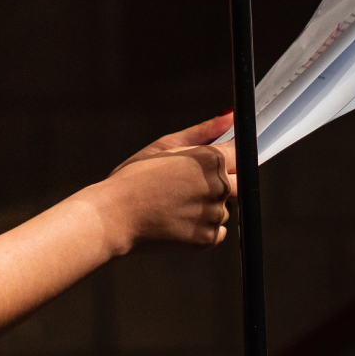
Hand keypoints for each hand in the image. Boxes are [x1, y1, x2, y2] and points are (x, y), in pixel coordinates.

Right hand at [98, 113, 237, 253]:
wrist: (114, 216)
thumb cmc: (135, 177)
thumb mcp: (166, 145)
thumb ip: (204, 131)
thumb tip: (231, 116)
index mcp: (211, 159)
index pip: (240, 156)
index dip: (226, 160)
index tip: (210, 166)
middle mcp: (218, 186)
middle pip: (238, 184)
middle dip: (222, 183)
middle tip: (188, 186)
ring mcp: (214, 215)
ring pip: (225, 208)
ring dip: (209, 206)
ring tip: (176, 203)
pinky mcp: (207, 239)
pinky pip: (218, 231)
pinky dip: (204, 226)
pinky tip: (179, 220)